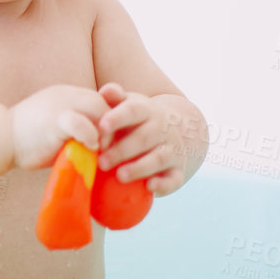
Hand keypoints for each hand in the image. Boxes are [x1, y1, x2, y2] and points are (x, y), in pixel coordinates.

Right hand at [9, 84, 110, 171]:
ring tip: (99, 150)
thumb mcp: (53, 126)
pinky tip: (89, 149)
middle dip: (110, 125)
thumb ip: (73, 127)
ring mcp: (60, 105)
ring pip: (98, 109)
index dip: (107, 118)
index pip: (98, 99)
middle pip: (102, 102)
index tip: (107, 138)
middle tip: (108, 147)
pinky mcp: (55, 120)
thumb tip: (95, 143)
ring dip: (104, 132)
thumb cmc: (25, 140)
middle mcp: (65, 94)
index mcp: (65, 94)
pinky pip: (82, 124)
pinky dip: (90, 137)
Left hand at [95, 82, 191, 196]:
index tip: (101, 126)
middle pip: (144, 138)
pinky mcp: (178, 171)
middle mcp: (162, 129)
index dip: (118, 117)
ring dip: (140, 168)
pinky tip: (150, 188)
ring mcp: (173, 150)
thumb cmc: (139, 119)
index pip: (133, 111)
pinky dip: (164, 185)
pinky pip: (175, 179)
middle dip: (122, 150)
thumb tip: (106, 91)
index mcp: (147, 111)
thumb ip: (114, 98)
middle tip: (101, 162)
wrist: (177, 130)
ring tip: (120, 176)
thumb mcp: (129, 104)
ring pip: (159, 158)